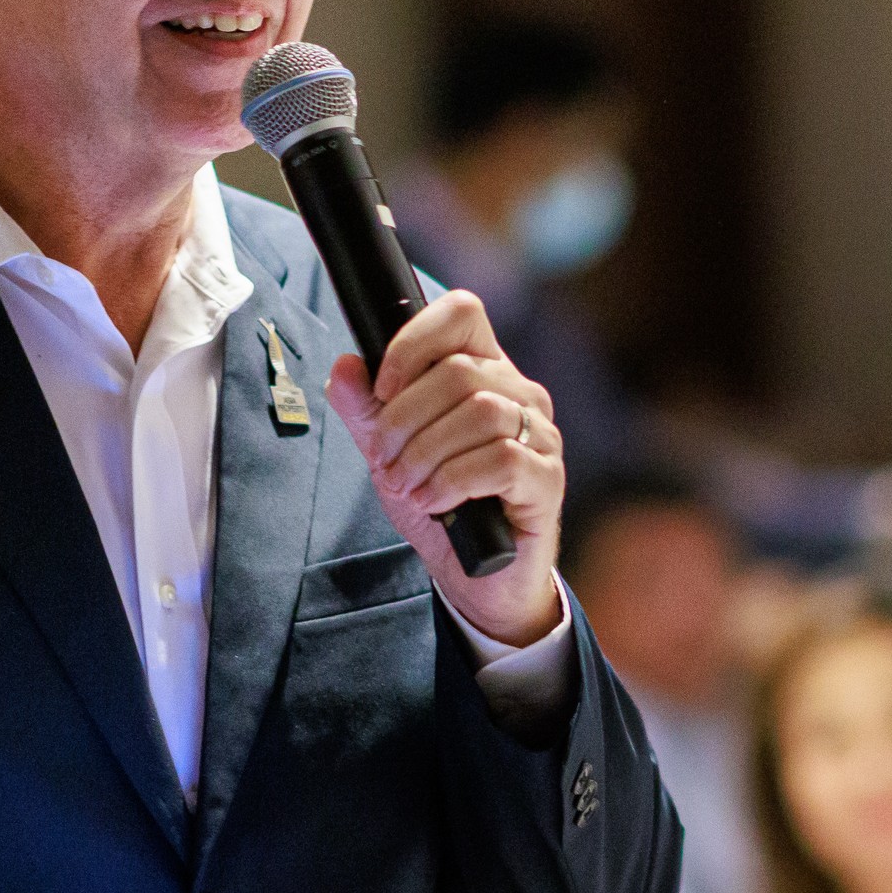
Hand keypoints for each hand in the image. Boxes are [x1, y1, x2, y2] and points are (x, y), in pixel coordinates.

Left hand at [328, 289, 565, 647]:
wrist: (478, 578)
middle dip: (404, 419)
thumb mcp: (391, 455)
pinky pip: (500, 460)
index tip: (381, 388)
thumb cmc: (441, 507)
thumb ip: (367, 412)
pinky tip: (433, 503)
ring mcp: (541, 435)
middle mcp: (520, 394)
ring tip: (405, 486)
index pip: (461, 314)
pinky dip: (452, 481)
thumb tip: (344, 367)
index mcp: (485, 371)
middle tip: (384, 462)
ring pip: (480, 412)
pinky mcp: (548, 479)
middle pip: (459, 371)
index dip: (414, 342)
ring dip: (425, 453)